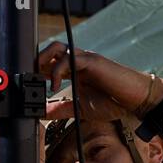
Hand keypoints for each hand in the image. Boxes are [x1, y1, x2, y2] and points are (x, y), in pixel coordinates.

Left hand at [36, 42, 162, 119]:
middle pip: (51, 50)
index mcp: (74, 71)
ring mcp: (85, 59)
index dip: (37, 70)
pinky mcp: (92, 61)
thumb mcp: (80, 109)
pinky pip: (69, 59)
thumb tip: (42, 113)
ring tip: (38, 77)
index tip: (28, 85)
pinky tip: (55, 87)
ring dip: (44, 59)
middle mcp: (78, 61)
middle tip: (30, 79)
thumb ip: (61, 109)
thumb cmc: (112, 102)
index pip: (50, 63)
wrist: (134, 100)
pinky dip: (57, 71)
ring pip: (58, 48)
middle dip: (36, 61)